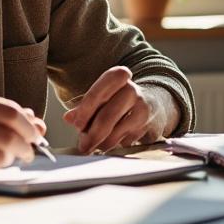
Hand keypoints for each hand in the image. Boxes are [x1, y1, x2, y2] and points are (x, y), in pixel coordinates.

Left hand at [63, 66, 177, 153]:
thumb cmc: (118, 100)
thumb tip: (69, 118)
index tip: (76, 124)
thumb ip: (84, 107)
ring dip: (102, 143)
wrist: (154, 104)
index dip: (87, 107)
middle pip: (108, 115)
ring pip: (116, 132)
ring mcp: (142, 109)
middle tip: (83, 145)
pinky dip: (114, 146)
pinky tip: (109, 143)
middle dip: (93, 134)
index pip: (100, 89)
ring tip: (94, 145)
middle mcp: (132, 90)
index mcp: (117, 77)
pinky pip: (125, 141)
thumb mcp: (101, 97)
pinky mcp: (148, 127)